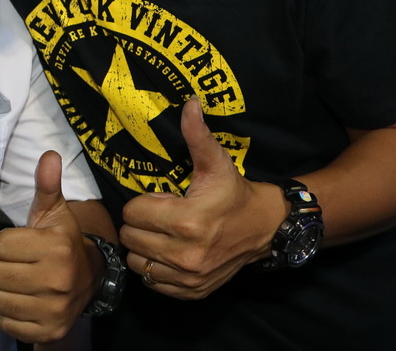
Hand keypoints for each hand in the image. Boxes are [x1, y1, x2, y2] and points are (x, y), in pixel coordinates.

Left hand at [0, 151, 95, 343]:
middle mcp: (57, 280)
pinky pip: (6, 324)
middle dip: (2, 268)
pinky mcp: (48, 332)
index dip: (6, 244)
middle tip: (20, 265)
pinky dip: (11, 315)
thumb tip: (49, 155)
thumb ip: (46, 185)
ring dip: (4, 292)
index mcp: (57, 247)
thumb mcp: (54, 212)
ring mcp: (54, 310)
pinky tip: (26, 302)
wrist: (89, 279)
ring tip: (22, 283)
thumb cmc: (62, 241)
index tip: (22, 245)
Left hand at [119, 99, 284, 299]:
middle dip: (140, 224)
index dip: (142, 203)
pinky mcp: (192, 291)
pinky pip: (153, 282)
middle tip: (159, 216)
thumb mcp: (216, 162)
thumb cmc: (233, 193)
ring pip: (138, 263)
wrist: (264, 228)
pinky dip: (155, 268)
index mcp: (188, 222)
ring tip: (161, 234)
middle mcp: (186, 254)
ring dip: (144, 248)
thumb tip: (190, 103)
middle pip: (131, 239)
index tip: (161, 199)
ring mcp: (189, 277)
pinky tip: (169, 252)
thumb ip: (197, 135)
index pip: (132, 214)